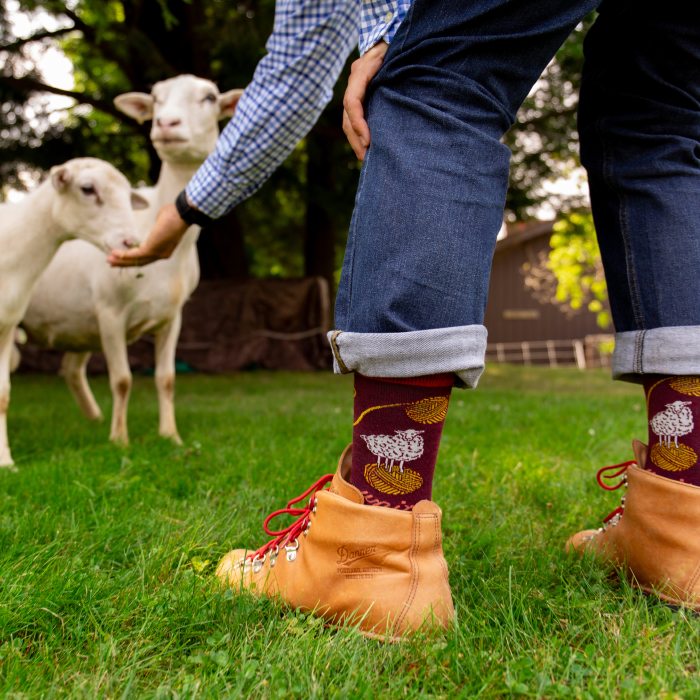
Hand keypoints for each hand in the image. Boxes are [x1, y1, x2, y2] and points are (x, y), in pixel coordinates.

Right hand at [108, 203, 187, 266]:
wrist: (182, 214)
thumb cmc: (174, 214)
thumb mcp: (163, 222)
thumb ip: (157, 226)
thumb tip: (156, 222)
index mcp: (164, 249)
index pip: (147, 257)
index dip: (133, 258)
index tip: (121, 257)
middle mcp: (161, 254)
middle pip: (140, 262)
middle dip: (125, 263)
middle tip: (111, 263)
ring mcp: (158, 253)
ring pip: (136, 260)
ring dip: (121, 261)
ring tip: (109, 260)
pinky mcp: (152, 249)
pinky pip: (135, 255)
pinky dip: (124, 255)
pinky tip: (115, 254)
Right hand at [342, 41, 387, 160]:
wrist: (391, 35)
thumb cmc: (399, 47)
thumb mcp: (398, 56)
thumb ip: (397, 74)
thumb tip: (407, 103)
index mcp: (361, 71)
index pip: (352, 102)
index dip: (358, 123)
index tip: (368, 141)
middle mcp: (354, 82)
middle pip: (347, 117)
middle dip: (356, 139)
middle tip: (366, 159)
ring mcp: (355, 89)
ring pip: (348, 121)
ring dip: (356, 141)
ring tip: (366, 159)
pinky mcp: (361, 97)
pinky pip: (355, 120)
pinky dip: (360, 135)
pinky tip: (368, 149)